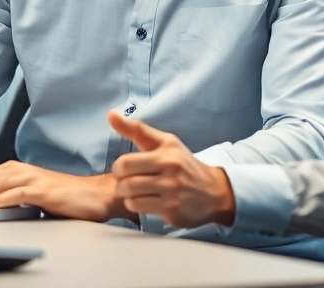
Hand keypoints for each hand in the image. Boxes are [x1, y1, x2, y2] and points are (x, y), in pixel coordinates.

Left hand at [0, 161, 130, 220]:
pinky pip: (21, 193)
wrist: (95, 195)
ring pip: (0, 183)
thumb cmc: (63, 196)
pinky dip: (5, 198)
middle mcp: (22, 170)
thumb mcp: (29, 194)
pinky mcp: (46, 190)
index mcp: (16, 170)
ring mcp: (34, 178)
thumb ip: (9, 195)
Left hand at [108, 110, 236, 228]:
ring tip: (136, 191)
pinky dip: (136, 204)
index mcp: (167, 151)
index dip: (119, 167)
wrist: (213, 191)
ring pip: (131, 196)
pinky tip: (144, 200)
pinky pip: (139, 208)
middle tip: (127, 181)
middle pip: (125, 181)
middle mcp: (171, 170)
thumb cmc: (183, 164)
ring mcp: (172, 191)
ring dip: (127, 195)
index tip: (125, 168)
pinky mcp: (172, 210)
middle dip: (121, 182)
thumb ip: (136, 129)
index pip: (126, 162)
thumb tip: (110, 114)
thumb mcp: (165, 142)